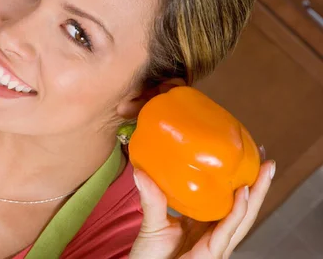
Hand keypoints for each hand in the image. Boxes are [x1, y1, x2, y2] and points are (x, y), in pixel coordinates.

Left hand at [129, 159, 274, 258]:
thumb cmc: (151, 256)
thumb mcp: (152, 222)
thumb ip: (152, 198)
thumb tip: (140, 170)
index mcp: (204, 224)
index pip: (227, 201)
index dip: (239, 181)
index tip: (245, 157)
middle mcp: (214, 234)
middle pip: (242, 208)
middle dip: (258, 185)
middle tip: (267, 160)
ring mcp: (216, 245)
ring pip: (243, 218)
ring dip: (256, 194)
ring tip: (265, 171)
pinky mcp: (212, 254)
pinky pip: (228, 231)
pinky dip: (238, 212)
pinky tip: (244, 194)